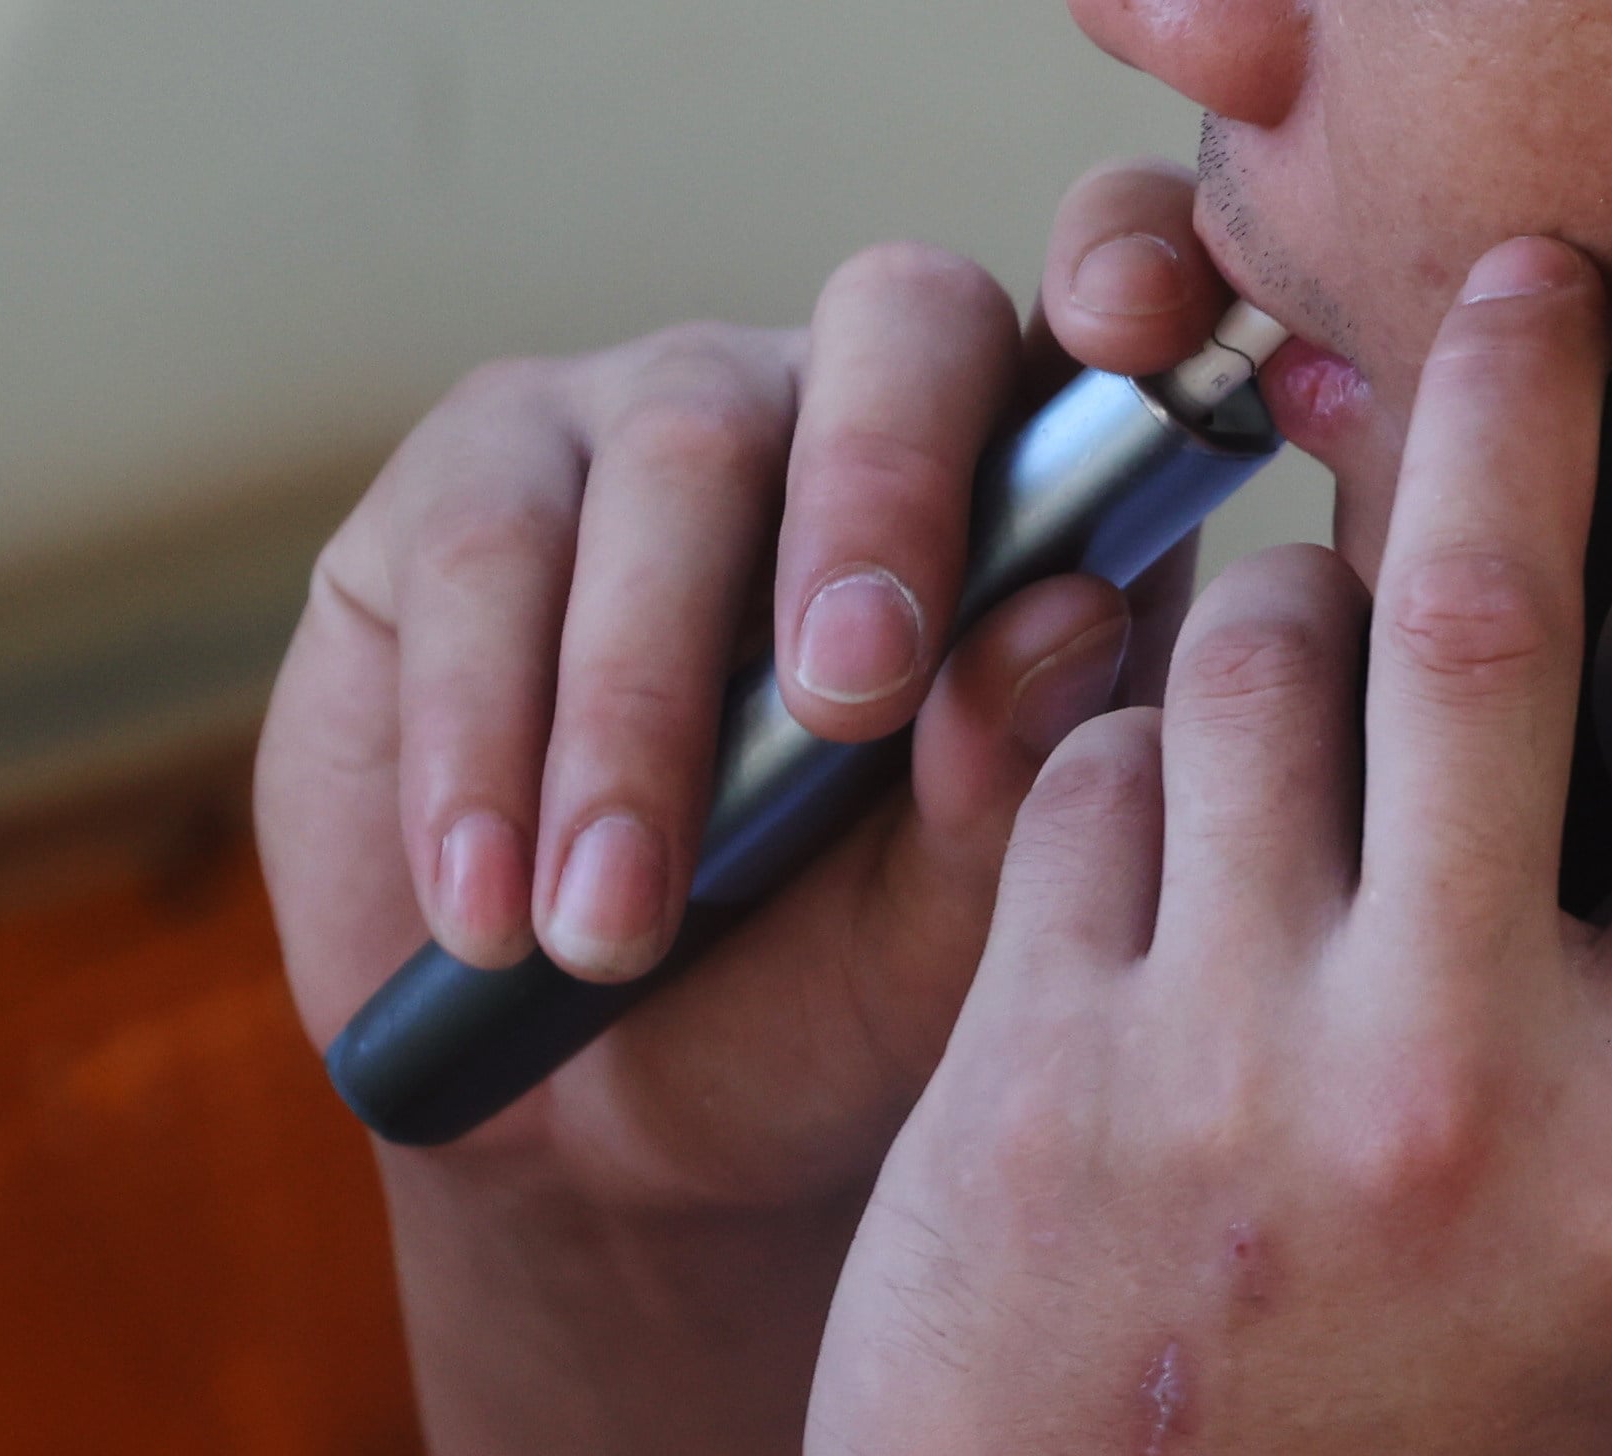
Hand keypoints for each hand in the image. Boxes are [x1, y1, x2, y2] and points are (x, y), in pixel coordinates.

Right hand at [253, 159, 1228, 1454]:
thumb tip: (1065, 613)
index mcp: (1031, 512)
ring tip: (615, 927)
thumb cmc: (812, 1009)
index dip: (1135, 262)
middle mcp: (856, 427)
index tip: (1141, 322)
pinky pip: (482, 547)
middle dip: (880, 496)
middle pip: (897, 318)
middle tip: (848, 702)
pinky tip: (488, 899)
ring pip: (678, 449)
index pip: (1110, 319)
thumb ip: (1013, 793)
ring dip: (643, 705)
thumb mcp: (937, 943)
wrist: (593, 1125)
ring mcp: (655, 430)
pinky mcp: (471, 490)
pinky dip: (484, 739)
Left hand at [808, 238, 1611, 1455]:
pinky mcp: (1034, 1052)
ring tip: (1302, 671)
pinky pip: (1081, 780)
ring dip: (1280, 612)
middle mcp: (1443, 1079)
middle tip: (1524, 304)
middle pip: (1485, 630)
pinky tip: (1159, 851)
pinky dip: (1124, 757)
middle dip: (1515, 414)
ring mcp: (1221, 1054)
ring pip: (1250, 664)